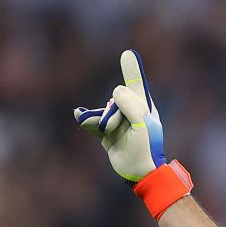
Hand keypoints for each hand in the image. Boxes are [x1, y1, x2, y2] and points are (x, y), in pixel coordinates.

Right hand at [74, 50, 166, 182]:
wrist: (138, 172)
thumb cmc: (146, 147)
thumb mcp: (142, 122)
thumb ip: (129, 103)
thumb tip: (115, 91)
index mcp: (143, 108)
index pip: (135, 85)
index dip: (131, 70)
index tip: (127, 54)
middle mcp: (130, 113)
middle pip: (114, 101)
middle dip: (112, 111)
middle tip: (122, 127)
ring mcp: (118, 124)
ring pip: (101, 112)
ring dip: (99, 119)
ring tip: (106, 131)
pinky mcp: (107, 135)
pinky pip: (93, 123)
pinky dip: (86, 120)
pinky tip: (79, 115)